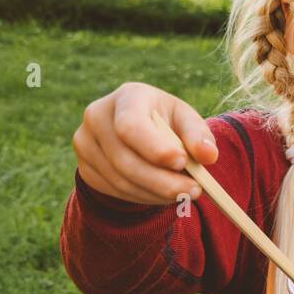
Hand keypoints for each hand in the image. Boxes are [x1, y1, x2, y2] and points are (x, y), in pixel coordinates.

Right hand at [72, 81, 218, 205]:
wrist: (136, 130)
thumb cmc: (165, 121)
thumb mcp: (184, 119)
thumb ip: (198, 134)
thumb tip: (208, 156)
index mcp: (126, 97)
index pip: (130, 125)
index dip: (154, 148)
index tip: (181, 162)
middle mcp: (97, 117)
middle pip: (125, 159)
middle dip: (162, 180)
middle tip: (194, 190)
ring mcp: (85, 144)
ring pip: (120, 180)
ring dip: (156, 193)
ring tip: (184, 193)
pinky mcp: (85, 168)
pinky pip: (114, 191)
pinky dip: (143, 197)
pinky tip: (163, 194)